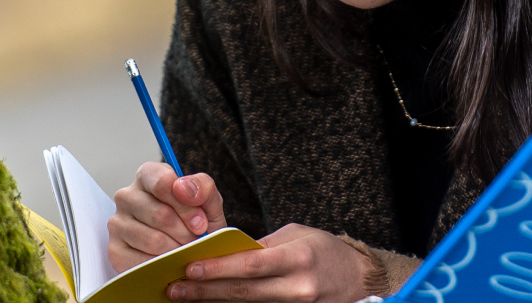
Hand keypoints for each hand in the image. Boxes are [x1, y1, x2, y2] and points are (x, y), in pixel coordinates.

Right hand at [108, 162, 226, 271]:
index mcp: (148, 176)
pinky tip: (169, 261)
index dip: (186, 206)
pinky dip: (162, 266)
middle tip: (195, 241)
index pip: (162, 183)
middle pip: (160, 214)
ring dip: (176, 250)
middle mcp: (126, 196)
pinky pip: (142, 261)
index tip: (200, 223)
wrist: (188, 250)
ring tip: (184, 250)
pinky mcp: (115, 249)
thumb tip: (184, 188)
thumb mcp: (208, 202)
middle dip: (185, 233)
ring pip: (152, 240)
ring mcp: (117, 222)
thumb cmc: (195, 222)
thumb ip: (203, 188)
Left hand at [164, 224, 374, 302]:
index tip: (189, 267)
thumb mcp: (295, 236)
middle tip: (174, 289)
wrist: (357, 277)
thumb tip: (223, 253)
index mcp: (298, 258)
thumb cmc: (322, 250)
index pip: (251, 265)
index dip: (218, 268)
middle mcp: (298, 286)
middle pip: (243, 291)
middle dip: (205, 291)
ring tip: (184, 298)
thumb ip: (261, 246)